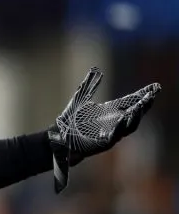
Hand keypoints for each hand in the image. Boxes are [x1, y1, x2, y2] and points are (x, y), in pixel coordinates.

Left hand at [48, 67, 159, 192]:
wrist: (58, 137)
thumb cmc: (69, 120)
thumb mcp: (80, 99)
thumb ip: (89, 85)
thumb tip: (96, 70)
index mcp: (110, 111)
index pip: (131, 102)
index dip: (142, 95)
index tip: (154, 87)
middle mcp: (114, 122)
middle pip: (135, 114)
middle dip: (145, 105)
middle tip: (152, 96)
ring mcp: (110, 133)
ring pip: (129, 126)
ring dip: (136, 117)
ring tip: (140, 106)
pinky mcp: (103, 143)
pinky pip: (114, 136)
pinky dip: (119, 128)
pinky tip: (122, 118)